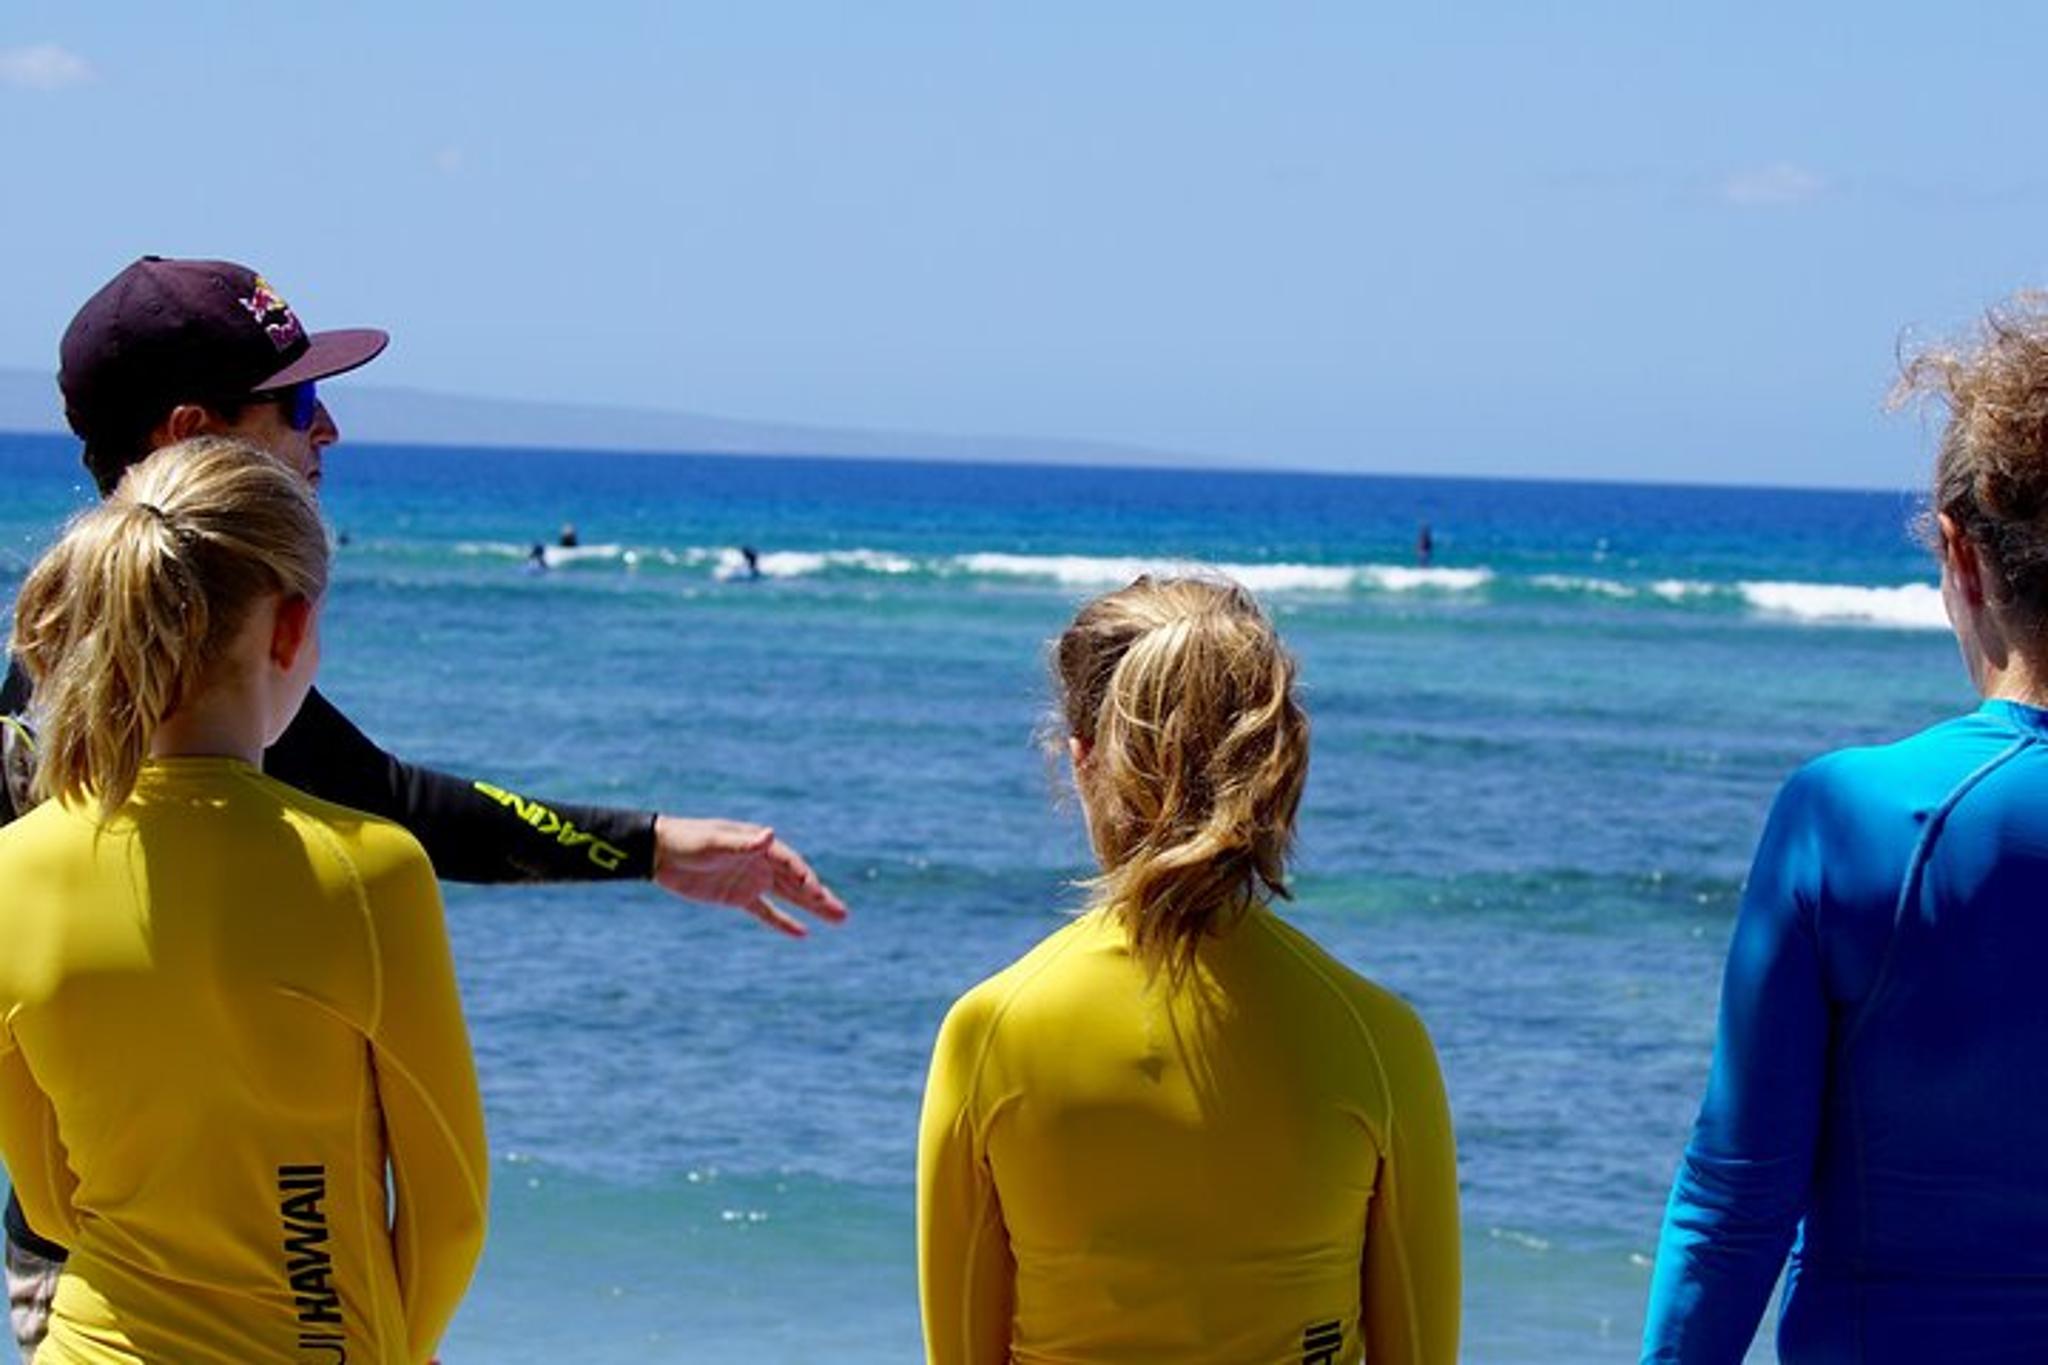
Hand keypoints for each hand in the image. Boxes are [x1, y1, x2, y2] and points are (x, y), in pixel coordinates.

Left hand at [651, 816, 849, 936]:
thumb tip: (769, 834)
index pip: (789, 863)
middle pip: (796, 882)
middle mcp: (761, 861)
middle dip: (819, 897)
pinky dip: (783, 922)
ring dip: (811, 908)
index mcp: (759, 845)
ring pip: (788, 896)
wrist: (659, 852)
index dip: (804, 878)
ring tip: (837, 919)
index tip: (816, 894)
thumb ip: (743, 843)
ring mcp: (752, 879)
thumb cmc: (687, 841)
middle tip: (842, 914)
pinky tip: (803, 933)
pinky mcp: (738, 896)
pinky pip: (766, 911)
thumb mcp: (714, 842)